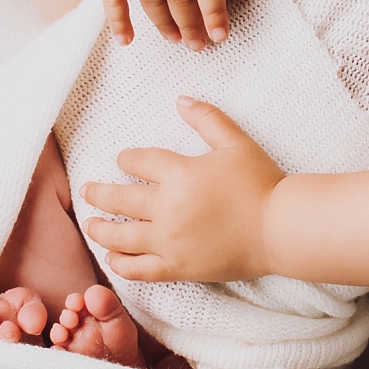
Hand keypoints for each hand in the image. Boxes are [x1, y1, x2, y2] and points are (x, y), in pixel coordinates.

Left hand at [81, 98, 283, 282]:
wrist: (280, 229)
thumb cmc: (261, 183)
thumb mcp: (236, 143)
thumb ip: (207, 119)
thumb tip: (181, 99)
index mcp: (180, 174)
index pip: (139, 162)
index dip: (127, 158)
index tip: (123, 159)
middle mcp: (168, 208)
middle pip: (120, 198)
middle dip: (99, 193)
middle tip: (88, 190)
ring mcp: (170, 241)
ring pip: (120, 236)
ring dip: (100, 228)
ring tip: (91, 224)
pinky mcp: (177, 268)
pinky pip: (137, 269)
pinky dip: (119, 262)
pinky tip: (112, 256)